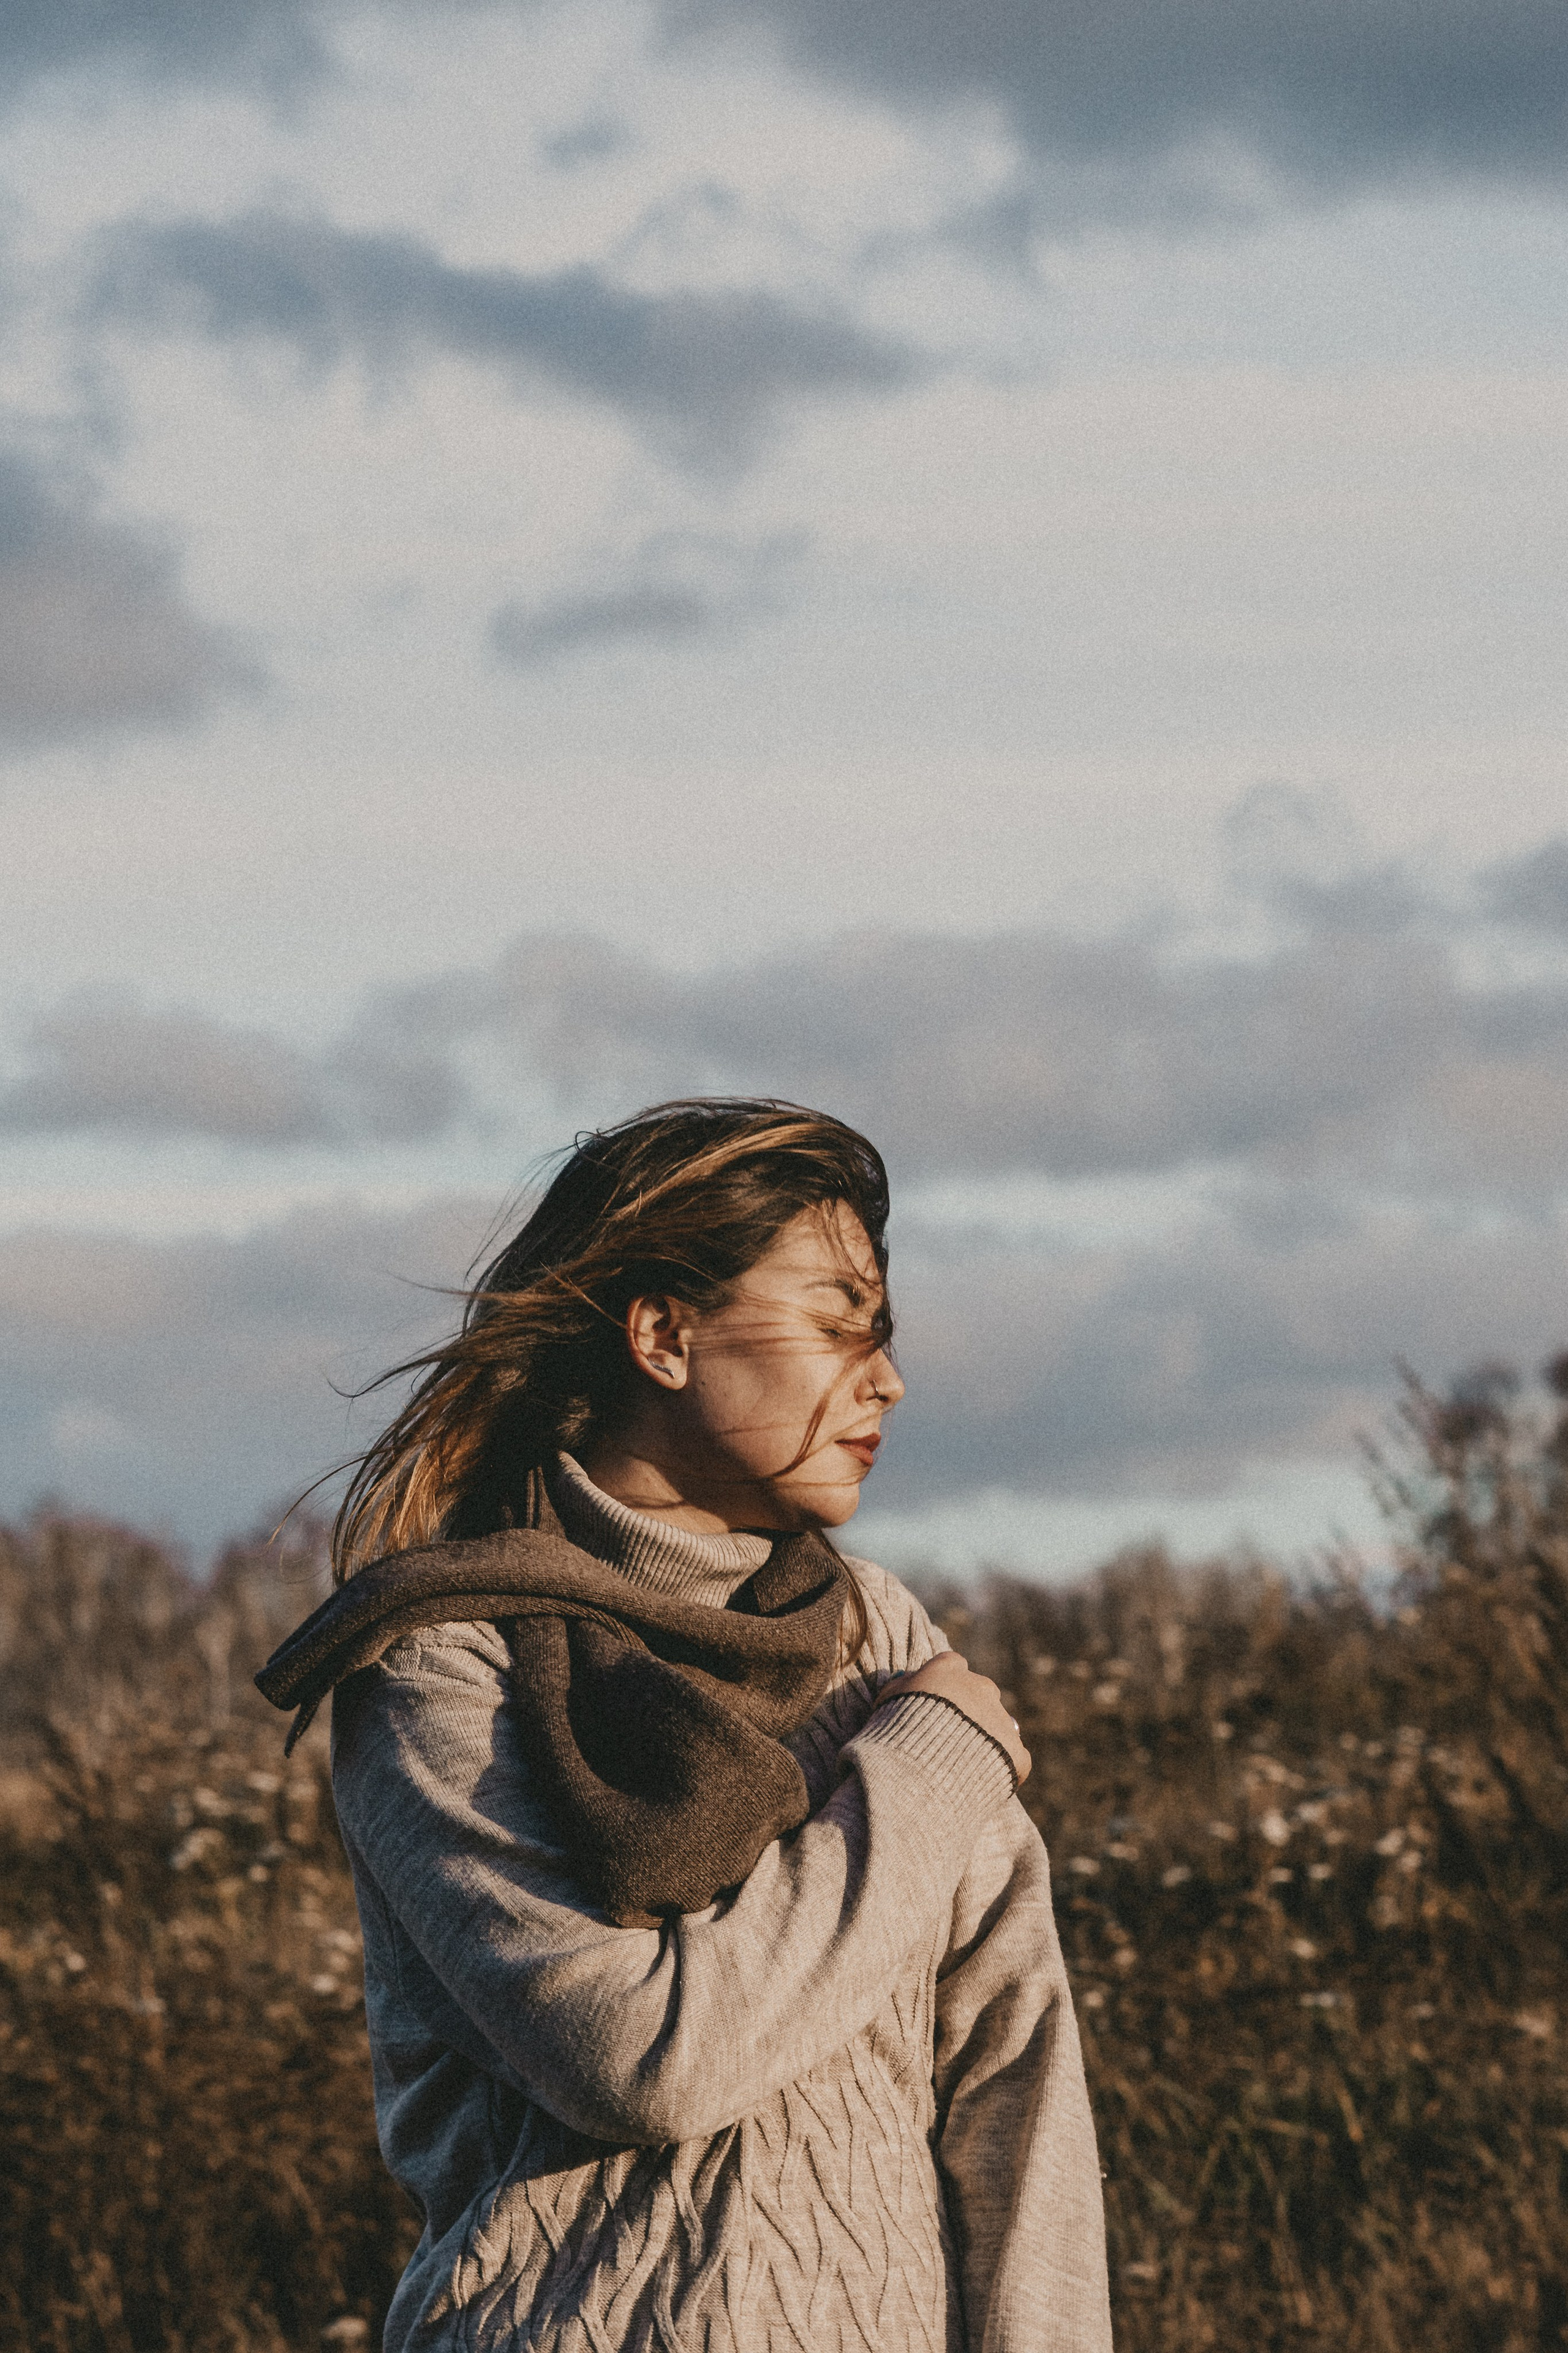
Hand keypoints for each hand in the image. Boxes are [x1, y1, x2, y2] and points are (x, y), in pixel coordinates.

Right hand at [874, 1651, 1030, 1785]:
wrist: (917, 1779)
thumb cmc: (893, 1738)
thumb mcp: (885, 1704)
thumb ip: (899, 1687)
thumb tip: (905, 1681)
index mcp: (947, 1669)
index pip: (952, 1667)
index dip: (944, 1687)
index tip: (936, 1704)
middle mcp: (979, 1687)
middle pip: (981, 1692)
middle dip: (970, 1711)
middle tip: (951, 1738)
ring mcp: (1000, 1719)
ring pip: (1000, 1724)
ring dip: (988, 1738)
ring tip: (965, 1765)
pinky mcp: (1015, 1752)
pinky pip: (1016, 1758)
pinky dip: (1004, 1768)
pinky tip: (984, 1783)